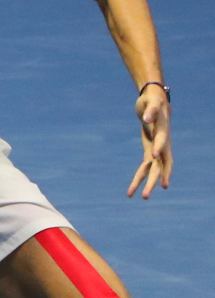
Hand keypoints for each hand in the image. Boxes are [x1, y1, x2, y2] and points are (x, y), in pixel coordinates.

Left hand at [127, 84, 171, 198]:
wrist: (155, 101)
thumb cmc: (153, 100)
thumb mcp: (151, 103)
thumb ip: (150, 111)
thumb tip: (145, 118)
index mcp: (164, 134)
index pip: (163, 149)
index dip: (160, 155)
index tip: (154, 163)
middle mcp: (163, 146)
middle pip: (160, 166)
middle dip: (153, 181)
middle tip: (146, 196)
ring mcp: (158, 150)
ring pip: (153, 170)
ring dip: (145, 183)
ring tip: (138, 197)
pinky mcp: (150, 150)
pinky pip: (145, 167)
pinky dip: (139, 176)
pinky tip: (132, 188)